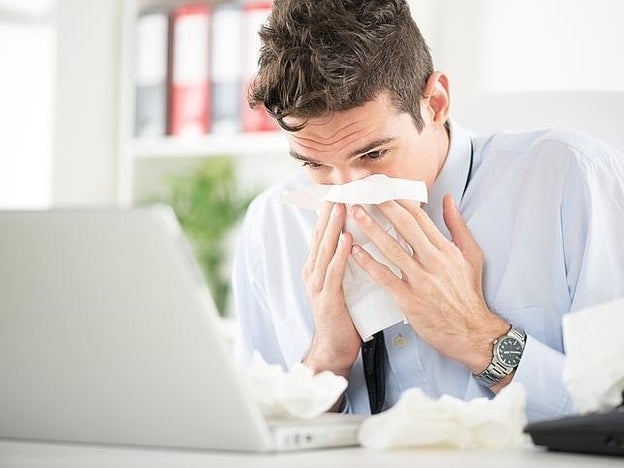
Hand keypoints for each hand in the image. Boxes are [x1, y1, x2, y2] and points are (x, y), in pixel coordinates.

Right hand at [302, 202, 361, 379]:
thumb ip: (347, 262)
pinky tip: (349, 240)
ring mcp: (318, 285)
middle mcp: (313, 272)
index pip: (324, 233)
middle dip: (329, 211)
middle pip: (321, 235)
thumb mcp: (344, 283)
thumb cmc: (344, 315)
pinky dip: (341, 254)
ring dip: (334, 227)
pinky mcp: (327, 299)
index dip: (330, 211)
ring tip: (342, 206)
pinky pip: (334, 272)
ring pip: (325, 249)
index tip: (341, 190)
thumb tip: (361, 237)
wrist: (335, 348)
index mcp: (317, 267)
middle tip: (339, 188)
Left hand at [350, 194, 508, 373]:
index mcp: (446, 249)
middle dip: (383, 207)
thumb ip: (458, 226)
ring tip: (354, 214)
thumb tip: (447, 199)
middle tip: (364, 193)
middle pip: (405, 227)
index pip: (420, 217)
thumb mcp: (471, 255)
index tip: (383, 188)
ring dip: (371, 229)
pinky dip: (368, 263)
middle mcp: (433, 261)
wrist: (472, 332)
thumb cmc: (468, 294)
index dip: (400, 200)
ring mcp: (421, 280)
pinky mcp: (409, 299)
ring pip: (392, 249)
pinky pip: (385, 277)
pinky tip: (354, 251)